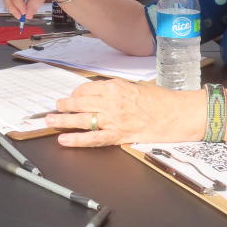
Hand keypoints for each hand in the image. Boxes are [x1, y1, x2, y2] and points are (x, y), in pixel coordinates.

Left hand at [46, 79, 200, 146]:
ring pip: (81, 120)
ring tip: (50, 121)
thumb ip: (116, 90)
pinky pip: (93, 139)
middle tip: (55, 107)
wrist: (176, 114)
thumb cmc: (160, 99)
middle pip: (79, 103)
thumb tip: (101, 93)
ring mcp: (113, 120)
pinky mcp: (118, 136)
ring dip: (62, 121)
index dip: (76, 94)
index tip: (72, 97)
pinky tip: (64, 140)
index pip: (86, 89)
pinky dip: (76, 140)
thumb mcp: (135, 86)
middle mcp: (110, 102)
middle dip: (64, 106)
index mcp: (115, 87)